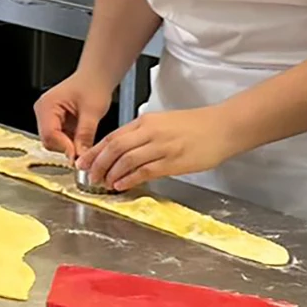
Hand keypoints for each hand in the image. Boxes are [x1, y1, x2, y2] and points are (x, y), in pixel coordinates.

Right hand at [34, 74, 113, 162]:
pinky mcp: (55, 123)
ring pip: (54, 143)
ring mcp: (48, 118)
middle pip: (49, 141)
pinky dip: (71, 142)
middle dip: (67, 148)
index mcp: (47, 105)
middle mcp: (43, 111)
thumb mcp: (92, 111)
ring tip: (85, 141)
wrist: (96, 77)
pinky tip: (82, 137)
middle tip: (84, 151)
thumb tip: (80, 155)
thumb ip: (85, 134)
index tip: (79, 156)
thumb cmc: (92, 85)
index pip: (49, 134)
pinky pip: (60, 140)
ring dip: (70, 146)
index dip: (64, 147)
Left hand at [77, 106, 240, 192]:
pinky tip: (121, 185)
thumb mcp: (163, 122)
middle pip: (114, 148)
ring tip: (103, 182)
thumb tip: (122, 149)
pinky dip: (129, 179)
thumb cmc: (195, 125)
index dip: (95, 151)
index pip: (112, 136)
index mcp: (145, 121)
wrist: (223, 127)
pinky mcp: (173, 161)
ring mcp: (162, 146)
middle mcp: (150, 132)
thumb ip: (143, 133)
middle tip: (89, 175)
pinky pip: (145, 171)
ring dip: (111, 173)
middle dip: (98, 163)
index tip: (83, 161)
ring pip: (126, 160)